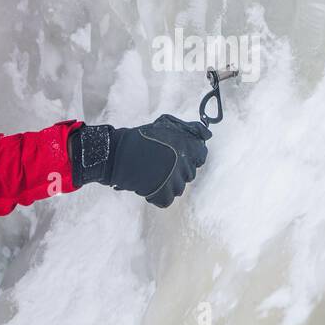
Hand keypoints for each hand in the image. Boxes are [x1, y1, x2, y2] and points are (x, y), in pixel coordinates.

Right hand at [70, 116, 211, 208]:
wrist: (117, 154)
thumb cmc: (140, 138)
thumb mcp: (166, 125)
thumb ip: (190, 129)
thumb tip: (208, 134)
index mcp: (187, 146)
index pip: (201, 155)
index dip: (190, 155)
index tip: (177, 155)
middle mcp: (184, 164)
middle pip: (189, 173)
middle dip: (177, 169)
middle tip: (159, 163)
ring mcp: (175, 181)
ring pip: (179, 187)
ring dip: (168, 183)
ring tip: (152, 173)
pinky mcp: (164, 194)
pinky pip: (167, 199)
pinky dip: (158, 195)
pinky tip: (148, 184)